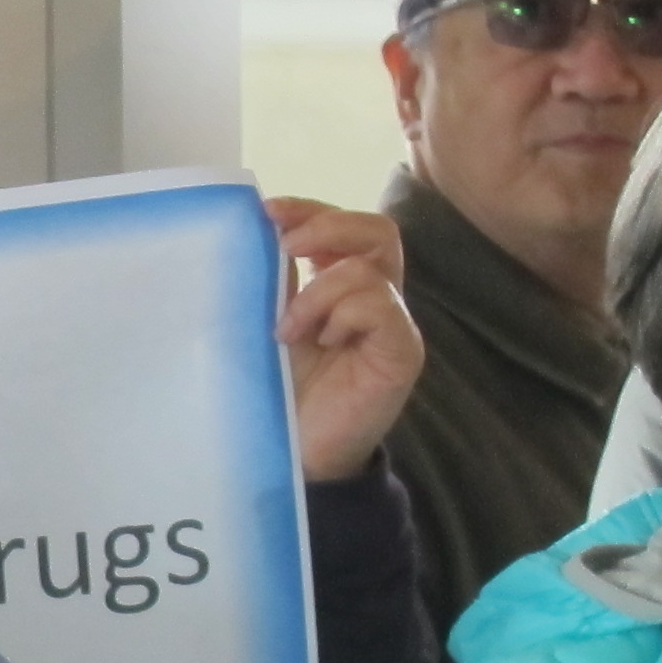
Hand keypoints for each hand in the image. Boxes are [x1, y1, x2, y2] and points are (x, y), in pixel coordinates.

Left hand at [266, 198, 423, 483]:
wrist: (297, 452)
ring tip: (289, 329)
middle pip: (378, 230)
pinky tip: (321, 344)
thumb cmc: (280, 390)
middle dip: (327, 227)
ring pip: (371, 267)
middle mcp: (377, 297)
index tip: (267, 211)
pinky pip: (381, 306)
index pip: (346, 226)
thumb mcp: (269, 324)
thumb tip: (259, 233)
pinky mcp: (402, 351)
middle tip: (286, 247)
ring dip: (320, 290)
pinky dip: (343, 315)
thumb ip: (274, 282)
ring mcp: (394, 323)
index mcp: (344, 285)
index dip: (311, 210)